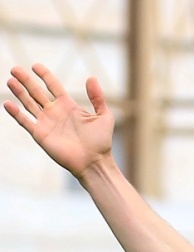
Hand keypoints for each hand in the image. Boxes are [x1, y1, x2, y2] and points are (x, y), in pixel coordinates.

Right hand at [4, 64, 113, 178]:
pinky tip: (7, 103)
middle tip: (15, 69)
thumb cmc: (101, 142)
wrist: (94, 162)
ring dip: (19, 92)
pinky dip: (16, 113)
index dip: (44, 75)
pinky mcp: (40, 135)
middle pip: (36, 92)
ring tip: (10, 80)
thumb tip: (91, 78)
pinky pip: (25, 122)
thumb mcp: (104, 116)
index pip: (53, 86)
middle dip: (26, 80)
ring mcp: (46, 123)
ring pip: (29, 104)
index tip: (35, 66)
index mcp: (68, 106)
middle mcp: (55, 112)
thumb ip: (97, 98)